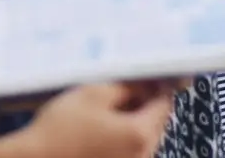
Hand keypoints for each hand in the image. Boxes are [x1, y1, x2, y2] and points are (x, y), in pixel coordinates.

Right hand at [19, 82, 175, 157]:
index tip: (151, 75)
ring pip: (144, 139)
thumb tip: (144, 84)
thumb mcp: (93, 94)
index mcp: (139, 134)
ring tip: (114, 104)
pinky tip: (105, 126)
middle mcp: (142, 155)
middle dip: (147, 104)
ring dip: (136, 120)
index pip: (163, 106)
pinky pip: (132, 151)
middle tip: (131, 86)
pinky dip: (125, 137)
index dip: (159, 86)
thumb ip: (125, 87)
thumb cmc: (61, 127)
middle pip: (156, 124)